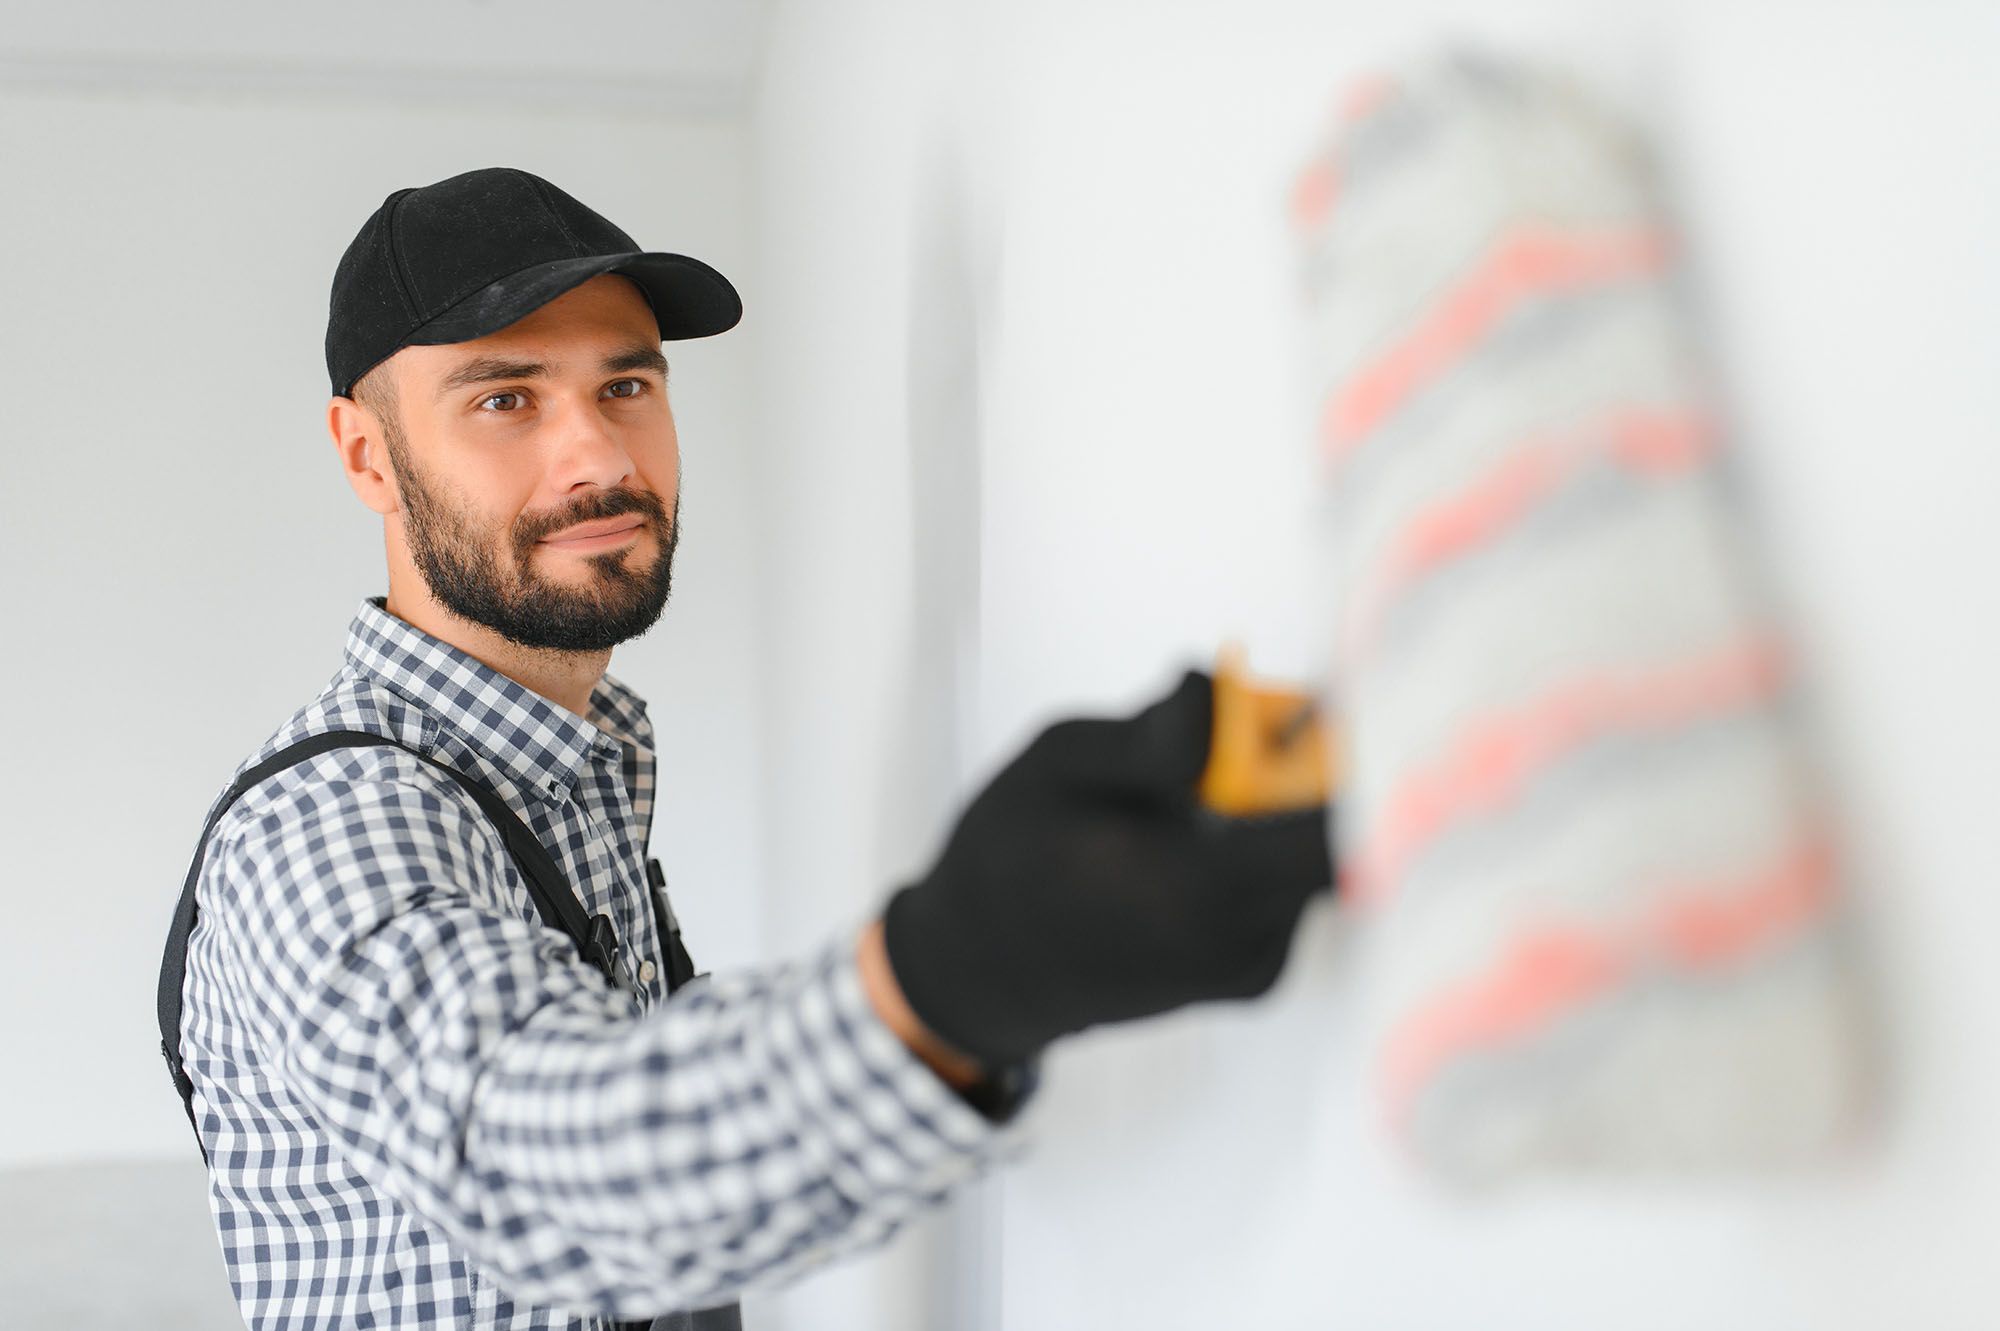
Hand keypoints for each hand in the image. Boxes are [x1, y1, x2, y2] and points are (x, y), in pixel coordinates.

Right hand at [879, 668, 1334, 1068]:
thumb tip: (1220, 688)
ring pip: (1319, 859)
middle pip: (1343, 836)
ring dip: (1289, 802)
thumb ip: (1150, 733)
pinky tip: (1202, 830)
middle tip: (1282, 710)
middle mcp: (1240, 940)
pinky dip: (1270, 841)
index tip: (1352, 693)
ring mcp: (1257, 965)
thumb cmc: (1010, 857)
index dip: (1365, 756)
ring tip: (1208, 782)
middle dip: (1323, 763)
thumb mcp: (1055, 764)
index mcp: (1192, 890)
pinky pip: (1295, 886)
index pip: (1334, 832)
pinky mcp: (1261, 972)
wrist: (987, 971)